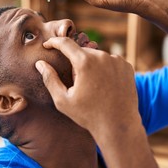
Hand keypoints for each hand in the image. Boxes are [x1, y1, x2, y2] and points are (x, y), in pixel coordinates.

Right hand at [35, 37, 159, 167]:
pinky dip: (104, 68)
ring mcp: (117, 61)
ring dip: (90, 64)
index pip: (65, 43)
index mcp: (85, 62)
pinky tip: (103, 85)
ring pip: (97, 56)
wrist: (118, 125)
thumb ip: (50, 79)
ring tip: (91, 86)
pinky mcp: (127, 66)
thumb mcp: (63, 100)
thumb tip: (40, 63)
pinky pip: (110, 61)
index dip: (54, 42)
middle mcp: (102, 56)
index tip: (47, 45)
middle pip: (82, 51)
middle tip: (75, 82)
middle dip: (75, 61)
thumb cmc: (88, 115)